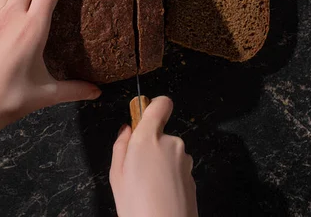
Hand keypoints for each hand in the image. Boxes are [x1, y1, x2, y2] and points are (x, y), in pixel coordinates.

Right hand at [110, 96, 197, 216]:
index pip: (160, 104)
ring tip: (147, 187)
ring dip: (159, 164)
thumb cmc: (138, 207)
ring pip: (169, 153)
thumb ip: (121, 145)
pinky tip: (159, 195)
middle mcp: (171, 143)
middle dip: (150, 146)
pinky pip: (176, 168)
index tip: (145, 116)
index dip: (153, 106)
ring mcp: (185, 160)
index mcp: (149, 138)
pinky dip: (169, 177)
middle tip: (136, 170)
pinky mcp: (192, 176)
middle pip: (161, 133)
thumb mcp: (117, 174)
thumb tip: (127, 129)